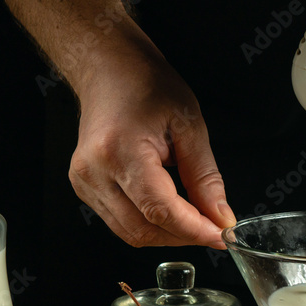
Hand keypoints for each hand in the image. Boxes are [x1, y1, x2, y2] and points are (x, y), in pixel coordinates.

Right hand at [69, 50, 235, 248]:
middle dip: (184, 236)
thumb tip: (220, 217)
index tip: (221, 235)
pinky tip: (171, 210)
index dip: (194, 230)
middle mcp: (95, 171)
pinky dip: (150, 224)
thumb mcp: (189, 126)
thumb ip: (205, 177)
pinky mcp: (84, 187)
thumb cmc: (146, 86)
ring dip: (168, 234)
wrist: (109, 69)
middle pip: (143, 229)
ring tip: (196, 218)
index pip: (160, 210)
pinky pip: (120, 221)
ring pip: (130, 232)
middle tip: (215, 227)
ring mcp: (84, 182)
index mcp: (120, 151)